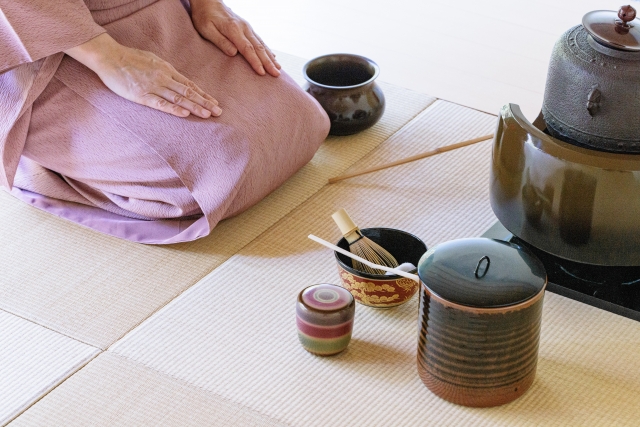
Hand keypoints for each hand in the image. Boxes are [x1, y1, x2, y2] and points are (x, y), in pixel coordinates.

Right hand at [64, 33, 221, 117]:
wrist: (109, 56)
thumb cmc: (129, 58)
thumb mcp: (152, 60)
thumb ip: (165, 70)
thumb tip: (176, 79)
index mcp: (167, 70)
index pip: (189, 85)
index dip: (203, 95)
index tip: (214, 102)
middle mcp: (164, 78)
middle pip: (188, 92)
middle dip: (205, 102)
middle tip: (218, 112)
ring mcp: (153, 86)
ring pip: (178, 98)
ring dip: (195, 107)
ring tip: (208, 115)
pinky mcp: (141, 95)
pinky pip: (160, 103)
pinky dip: (174, 109)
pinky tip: (185, 114)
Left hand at [190, 0, 280, 76]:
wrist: (208, 1)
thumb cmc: (204, 16)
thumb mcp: (206, 29)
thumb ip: (220, 41)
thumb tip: (233, 53)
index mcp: (233, 29)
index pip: (247, 49)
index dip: (255, 62)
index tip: (262, 73)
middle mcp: (244, 28)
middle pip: (258, 48)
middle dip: (268, 62)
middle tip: (276, 74)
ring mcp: (247, 27)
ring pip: (261, 44)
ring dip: (270, 57)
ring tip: (278, 68)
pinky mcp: (247, 27)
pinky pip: (260, 40)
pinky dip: (267, 49)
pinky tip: (273, 56)